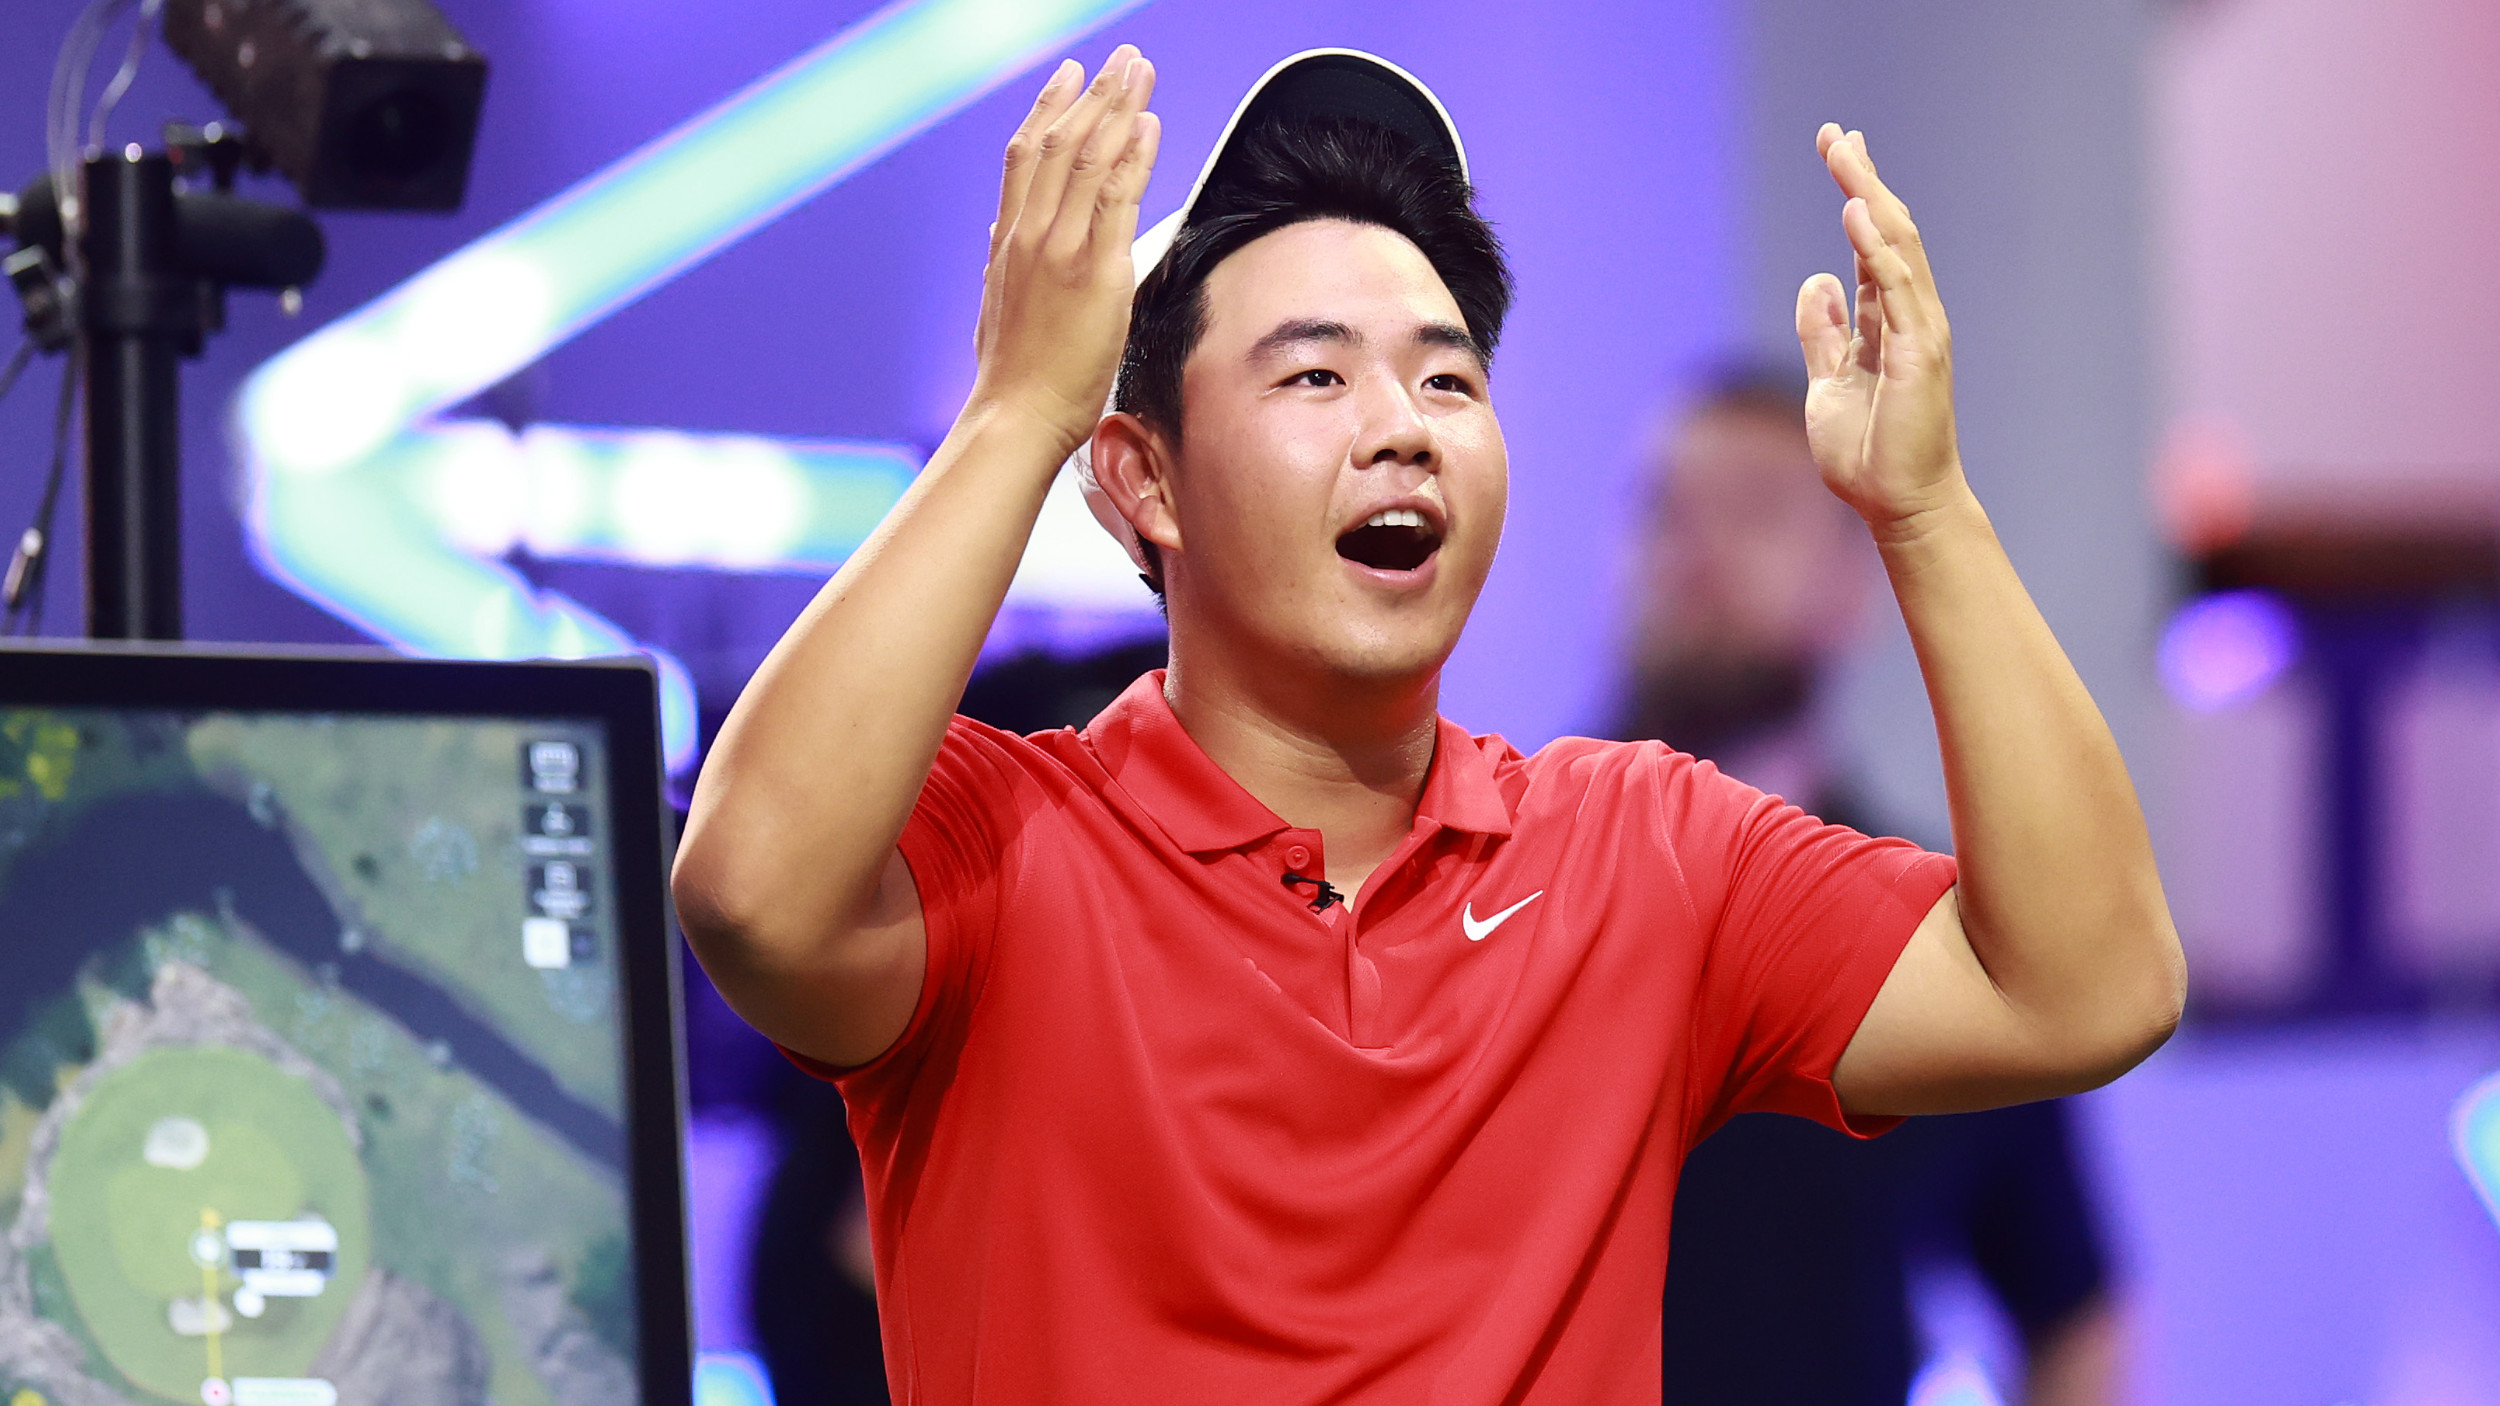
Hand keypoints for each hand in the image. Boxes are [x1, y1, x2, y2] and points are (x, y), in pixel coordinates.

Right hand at [969, 46, 1161, 454]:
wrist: (1014, 416)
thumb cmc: (1014, 377)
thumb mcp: (999, 305)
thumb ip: (1004, 263)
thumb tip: (1000, 235)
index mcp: (1008, 242)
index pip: (1025, 157)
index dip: (1048, 108)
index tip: (1069, 75)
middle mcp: (1030, 235)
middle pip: (1060, 143)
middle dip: (1094, 93)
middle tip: (1121, 59)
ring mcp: (1060, 250)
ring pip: (1088, 158)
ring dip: (1119, 108)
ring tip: (1140, 72)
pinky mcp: (1095, 272)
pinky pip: (1117, 198)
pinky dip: (1134, 156)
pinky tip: (1149, 126)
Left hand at [1795, 124, 1965, 531]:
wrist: (1897, 505)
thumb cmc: (1868, 454)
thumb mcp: (1828, 383)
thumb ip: (1823, 333)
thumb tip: (1815, 281)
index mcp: (1887, 322)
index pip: (1871, 243)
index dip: (1856, 194)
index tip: (1838, 150)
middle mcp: (1910, 316)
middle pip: (1886, 231)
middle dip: (1861, 179)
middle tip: (1838, 133)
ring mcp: (1921, 329)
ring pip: (1896, 246)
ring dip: (1869, 195)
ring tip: (1844, 152)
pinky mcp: (1921, 350)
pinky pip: (1898, 286)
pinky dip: (1877, 246)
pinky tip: (1856, 209)